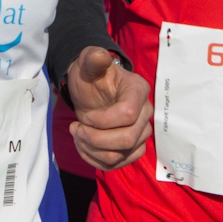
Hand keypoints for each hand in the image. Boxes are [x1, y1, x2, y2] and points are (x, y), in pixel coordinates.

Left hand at [67, 46, 152, 170]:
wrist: (92, 92)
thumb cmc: (91, 77)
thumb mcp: (88, 64)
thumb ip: (93, 58)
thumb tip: (99, 55)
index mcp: (138, 90)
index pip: (128, 115)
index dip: (102, 121)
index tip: (86, 116)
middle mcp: (146, 113)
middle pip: (127, 140)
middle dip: (95, 139)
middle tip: (76, 129)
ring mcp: (141, 133)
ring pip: (120, 156)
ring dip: (91, 150)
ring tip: (78, 135)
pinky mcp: (132, 149)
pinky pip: (116, 165)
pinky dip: (94, 160)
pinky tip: (83, 146)